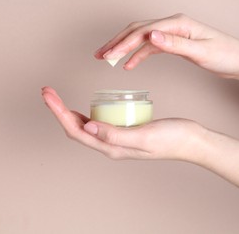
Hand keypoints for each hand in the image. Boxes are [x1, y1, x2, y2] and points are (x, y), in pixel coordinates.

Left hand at [41, 86, 206, 160]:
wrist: (191, 141)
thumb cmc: (171, 138)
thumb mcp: (143, 136)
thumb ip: (115, 134)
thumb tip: (87, 127)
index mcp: (111, 147)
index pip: (76, 130)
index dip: (59, 113)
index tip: (48, 95)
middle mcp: (110, 145)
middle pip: (75, 128)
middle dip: (58, 110)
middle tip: (47, 91)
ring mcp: (116, 139)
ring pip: (84, 126)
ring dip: (67, 112)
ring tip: (57, 97)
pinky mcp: (123, 131)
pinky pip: (97, 123)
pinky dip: (85, 113)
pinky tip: (85, 105)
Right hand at [95, 13, 238, 78]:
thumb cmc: (224, 54)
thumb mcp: (200, 52)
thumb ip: (174, 44)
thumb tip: (151, 36)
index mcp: (177, 24)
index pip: (142, 32)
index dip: (123, 43)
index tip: (108, 55)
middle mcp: (172, 25)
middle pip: (136, 30)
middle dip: (116, 42)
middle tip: (99, 55)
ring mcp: (172, 33)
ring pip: (140, 37)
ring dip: (123, 48)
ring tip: (106, 58)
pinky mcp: (174, 42)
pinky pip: (149, 47)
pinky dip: (137, 55)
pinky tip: (129, 64)